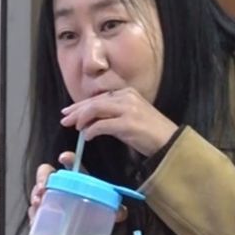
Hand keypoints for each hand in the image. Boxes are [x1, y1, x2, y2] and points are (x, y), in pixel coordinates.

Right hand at [28, 152, 127, 223]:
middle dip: (43, 178)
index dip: (69, 159)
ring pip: (38, 193)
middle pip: (47, 176)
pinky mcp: (42, 219)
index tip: (64, 157)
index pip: (72, 166)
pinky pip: (34, 213)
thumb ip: (116, 211)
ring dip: (36, 195)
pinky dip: (34, 214)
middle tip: (44, 187)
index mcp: (78, 184)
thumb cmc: (93, 222)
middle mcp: (62, 190)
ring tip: (38, 202)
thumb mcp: (107, 213)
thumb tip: (121, 212)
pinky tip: (36, 217)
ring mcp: (50, 203)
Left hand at [60, 88, 177, 156]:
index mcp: (127, 93)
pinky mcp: (128, 123)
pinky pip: (102, 125)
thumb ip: (115, 113)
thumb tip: (93, 120)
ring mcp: (128, 109)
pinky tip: (87, 136)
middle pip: (94, 101)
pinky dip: (92, 131)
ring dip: (82, 119)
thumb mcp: (132, 116)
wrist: (170, 141)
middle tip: (64, 119)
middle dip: (77, 111)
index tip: (69, 111)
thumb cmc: (152, 132)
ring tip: (74, 128)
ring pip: (96, 109)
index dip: (81, 104)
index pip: (99, 97)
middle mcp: (127, 97)